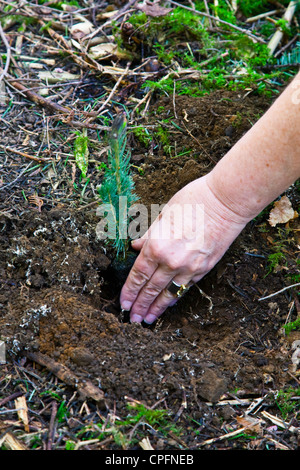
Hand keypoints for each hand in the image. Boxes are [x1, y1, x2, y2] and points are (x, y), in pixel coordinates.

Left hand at [120, 175, 249, 323]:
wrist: (225, 203)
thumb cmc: (193, 201)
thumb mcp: (163, 215)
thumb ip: (148, 235)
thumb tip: (136, 246)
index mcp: (156, 246)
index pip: (138, 275)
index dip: (129, 291)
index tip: (124, 303)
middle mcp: (171, 261)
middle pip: (151, 289)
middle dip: (140, 305)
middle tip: (133, 319)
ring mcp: (189, 267)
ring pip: (168, 293)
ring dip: (156, 308)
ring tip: (148, 320)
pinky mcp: (204, 269)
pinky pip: (185, 288)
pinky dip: (175, 297)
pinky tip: (169, 304)